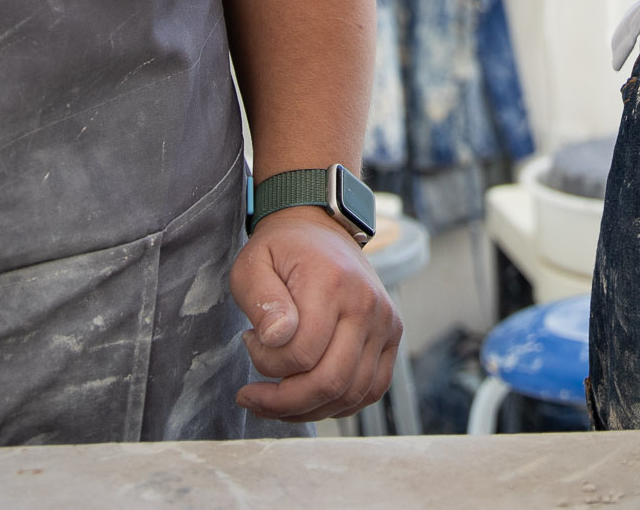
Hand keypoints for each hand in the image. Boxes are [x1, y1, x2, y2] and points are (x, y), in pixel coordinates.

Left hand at [231, 207, 400, 420]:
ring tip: (277, 398)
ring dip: (308, 409)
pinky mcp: (392, 337)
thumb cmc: (281, 251)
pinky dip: (339, 405)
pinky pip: (371, 390)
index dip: (266, 364)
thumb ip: (262, 301)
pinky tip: (309, 397)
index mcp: (332, 283)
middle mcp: (367, 305)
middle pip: (330, 382)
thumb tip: (276, 338)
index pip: (301, 354)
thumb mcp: (252, 265)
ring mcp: (385, 323)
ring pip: (351, 394)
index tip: (248, 342)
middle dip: (283, 402)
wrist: (320, 230)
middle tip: (253, 395)